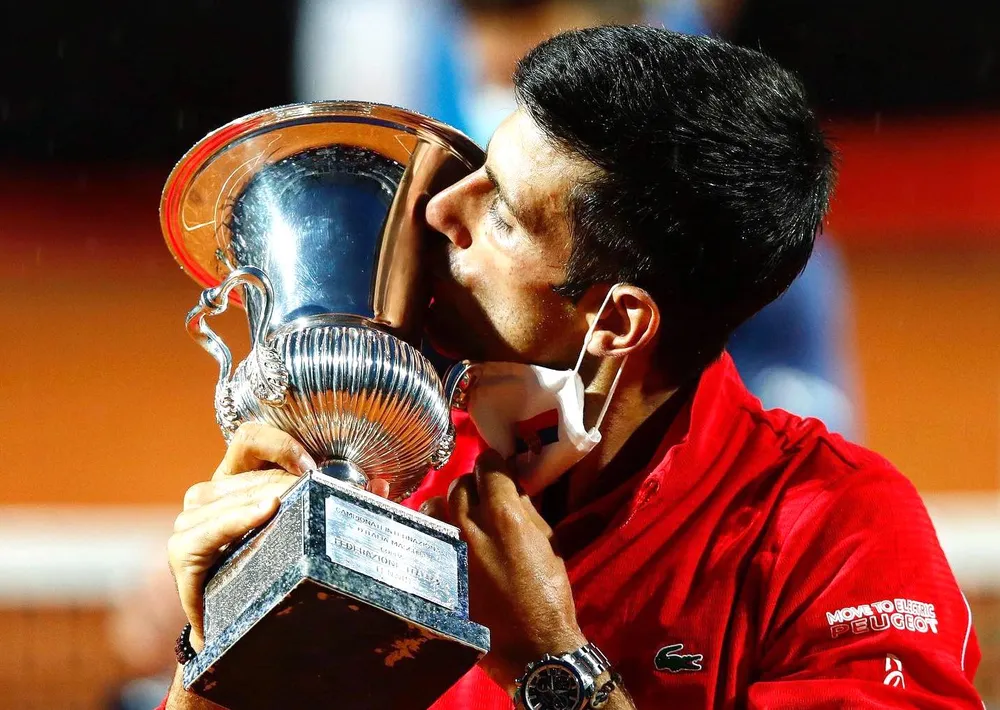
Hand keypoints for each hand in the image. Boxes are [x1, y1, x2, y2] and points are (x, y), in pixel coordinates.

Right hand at [166, 422, 389, 649]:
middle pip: (246, 475)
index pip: (249, 437)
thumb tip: (381, 485)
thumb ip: (344, 501)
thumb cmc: (279, 561)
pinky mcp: (182, 553)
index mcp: (241, 475)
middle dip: (283, 486)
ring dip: (256, 504)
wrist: (241, 617)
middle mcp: (211, 492)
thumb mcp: (312, 525)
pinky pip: (198, 534)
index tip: (310, 468)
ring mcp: (191, 521)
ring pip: (219, 499)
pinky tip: (260, 516)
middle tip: (314, 500)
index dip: (278, 444)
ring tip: (284, 512)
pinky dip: (230, 523)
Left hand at [420, 450, 586, 690]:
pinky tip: (445, 540)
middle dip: (473, 485)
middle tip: (482, 497)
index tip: (496, 468)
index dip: (494, 463)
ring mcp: (447, 551)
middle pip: (459, 483)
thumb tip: (509, 486)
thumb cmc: (548, 594)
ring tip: (459, 519)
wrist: (531, 647)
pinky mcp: (434, 573)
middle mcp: (469, 527)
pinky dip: (434, 533)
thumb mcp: (548, 542)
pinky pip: (425, 538)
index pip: (488, 466)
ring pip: (434, 506)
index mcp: (504, 517)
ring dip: (447, 507)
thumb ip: (526, 509)